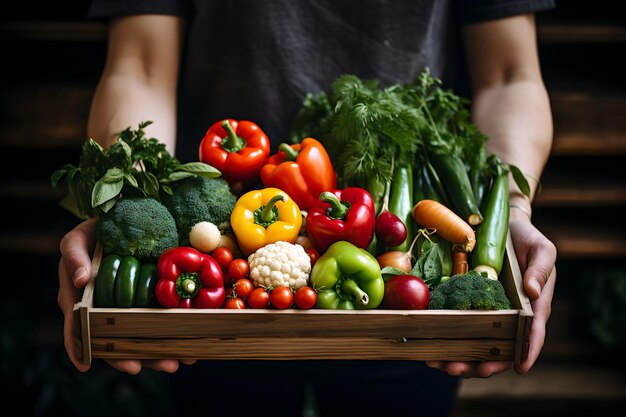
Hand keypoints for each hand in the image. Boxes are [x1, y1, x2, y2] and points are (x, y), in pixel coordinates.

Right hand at [58, 219, 195, 373]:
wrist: (115, 226)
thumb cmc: (90, 235)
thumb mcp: (76, 241)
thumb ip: (74, 257)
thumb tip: (81, 279)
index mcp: (80, 302)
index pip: (80, 331)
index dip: (85, 349)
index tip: (97, 366)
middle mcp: (102, 312)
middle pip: (116, 343)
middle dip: (140, 357)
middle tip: (166, 365)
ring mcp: (124, 310)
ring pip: (139, 339)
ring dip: (160, 353)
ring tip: (183, 360)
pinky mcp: (143, 304)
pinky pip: (155, 323)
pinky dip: (171, 334)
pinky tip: (189, 342)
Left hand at [426, 213, 556, 377]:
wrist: (501, 222)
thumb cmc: (526, 238)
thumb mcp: (542, 249)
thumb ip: (540, 270)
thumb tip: (533, 293)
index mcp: (532, 308)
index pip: (532, 334)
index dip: (526, 353)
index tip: (518, 368)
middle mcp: (508, 316)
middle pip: (497, 349)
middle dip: (479, 364)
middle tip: (459, 369)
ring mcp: (486, 312)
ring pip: (474, 344)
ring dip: (457, 358)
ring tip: (438, 364)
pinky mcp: (465, 304)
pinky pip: (456, 326)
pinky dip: (443, 340)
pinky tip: (427, 349)